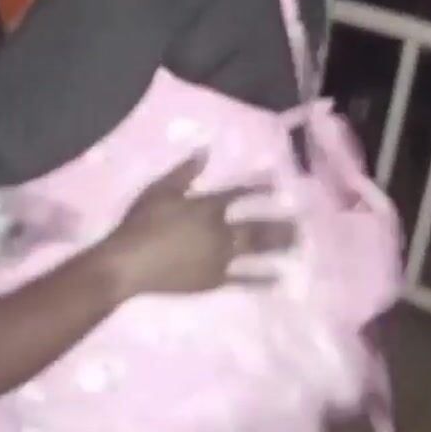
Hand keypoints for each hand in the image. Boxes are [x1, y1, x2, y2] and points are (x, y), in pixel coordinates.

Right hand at [103, 156, 294, 298]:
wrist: (129, 264)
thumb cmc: (140, 224)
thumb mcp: (159, 190)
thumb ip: (184, 172)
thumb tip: (205, 151)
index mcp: (208, 206)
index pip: (240, 194)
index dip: (260, 188)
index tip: (278, 185)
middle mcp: (221, 230)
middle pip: (257, 226)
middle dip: (280, 223)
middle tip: (301, 223)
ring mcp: (221, 258)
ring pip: (257, 251)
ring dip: (279, 246)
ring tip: (297, 244)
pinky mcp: (215, 280)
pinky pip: (244, 280)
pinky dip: (262, 280)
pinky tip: (279, 280)